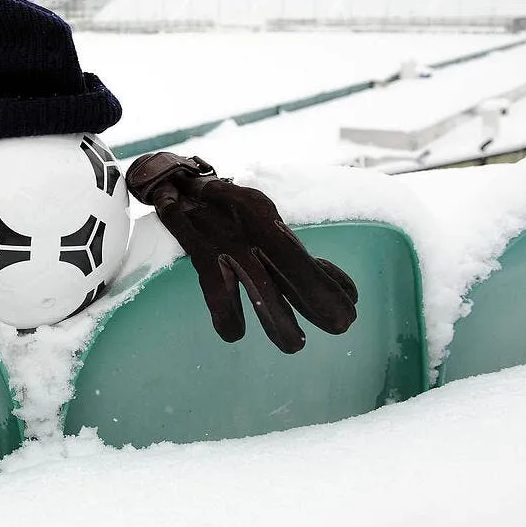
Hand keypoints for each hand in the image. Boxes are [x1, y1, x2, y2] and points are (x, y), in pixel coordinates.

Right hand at [126, 153, 357, 352]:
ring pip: (258, 283)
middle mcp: (253, 229)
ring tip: (295, 345)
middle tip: (343, 325)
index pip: (307, 255)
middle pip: (293, 266)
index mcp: (270, 222)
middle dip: (319, 298)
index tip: (352, 303)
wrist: (173, 180)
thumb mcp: (260, 220)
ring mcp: (226, 240)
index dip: (332, 281)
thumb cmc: (223, 207)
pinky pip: (216, 289)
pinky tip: (234, 333)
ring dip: (278, 318)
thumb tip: (334, 284)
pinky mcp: (199, 249)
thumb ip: (287, 252)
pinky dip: (227, 315)